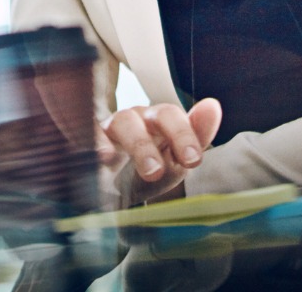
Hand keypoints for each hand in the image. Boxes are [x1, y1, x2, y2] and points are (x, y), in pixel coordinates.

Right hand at [98, 97, 221, 203]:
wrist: (107, 197)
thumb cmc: (145, 174)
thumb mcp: (174, 164)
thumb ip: (197, 137)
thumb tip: (213, 105)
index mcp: (163, 121)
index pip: (178, 118)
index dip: (186, 135)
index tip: (193, 160)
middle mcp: (140, 117)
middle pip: (159, 114)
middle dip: (172, 136)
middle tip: (178, 165)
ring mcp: (112, 126)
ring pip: (126, 121)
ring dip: (140, 145)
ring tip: (151, 171)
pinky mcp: (88, 140)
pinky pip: (91, 134)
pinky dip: (98, 143)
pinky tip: (105, 158)